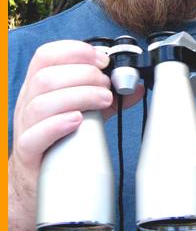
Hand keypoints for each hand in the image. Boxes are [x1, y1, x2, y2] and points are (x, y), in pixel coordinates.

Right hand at [9, 39, 143, 230]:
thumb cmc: (60, 138)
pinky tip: (79, 120)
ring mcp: (24, 127)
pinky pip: (34, 135)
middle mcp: (27, 101)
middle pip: (47, 77)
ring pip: (42, 103)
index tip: (102, 59)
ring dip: (78, 96)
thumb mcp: (84, 109)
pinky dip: (58, 124)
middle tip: (108, 86)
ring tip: (104, 100)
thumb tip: (135, 85)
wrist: (36, 179)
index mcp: (38, 84)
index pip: (47, 54)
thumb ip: (107, 95)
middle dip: (84, 75)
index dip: (75, 51)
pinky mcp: (28, 152)